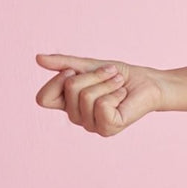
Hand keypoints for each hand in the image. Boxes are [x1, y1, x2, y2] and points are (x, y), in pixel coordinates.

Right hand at [35, 53, 162, 134]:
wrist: (149, 82)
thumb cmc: (119, 75)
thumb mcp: (88, 65)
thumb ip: (64, 64)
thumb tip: (38, 58)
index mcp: (67, 104)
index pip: (43, 99)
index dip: (56, 81)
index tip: (74, 70)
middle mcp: (76, 118)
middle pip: (69, 89)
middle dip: (92, 75)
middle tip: (110, 74)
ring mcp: (92, 126)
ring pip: (86, 96)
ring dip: (106, 83)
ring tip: (118, 84)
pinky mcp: (108, 128)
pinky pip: (102, 105)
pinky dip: (115, 93)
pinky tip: (123, 96)